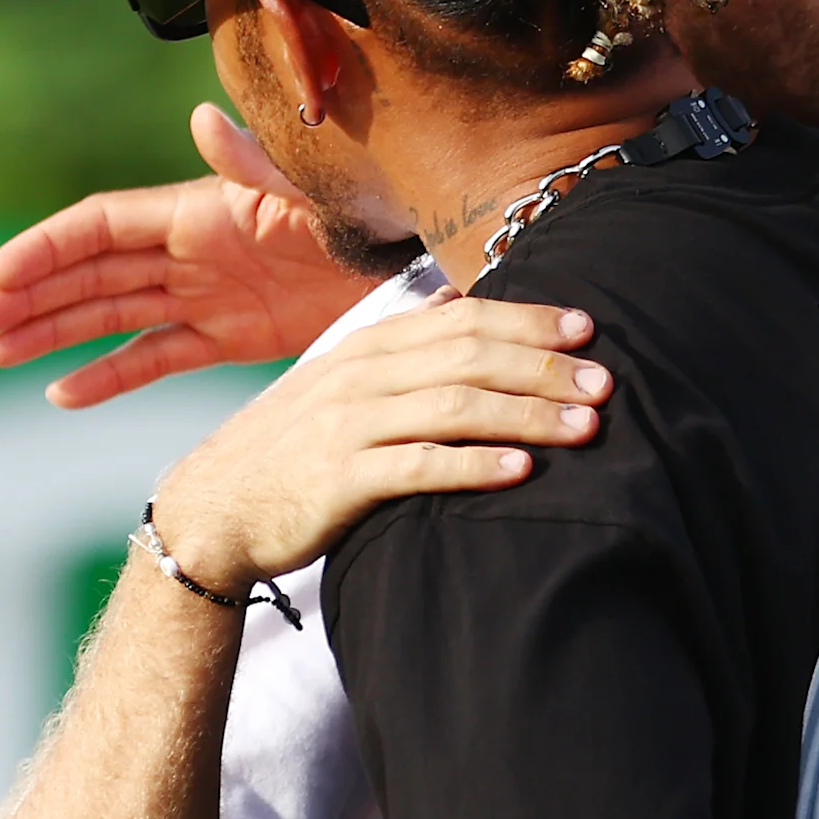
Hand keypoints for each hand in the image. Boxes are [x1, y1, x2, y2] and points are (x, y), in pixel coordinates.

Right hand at [0, 105, 381, 408]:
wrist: (421, 265)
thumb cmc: (370, 214)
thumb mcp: (314, 191)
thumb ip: (256, 167)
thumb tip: (201, 120)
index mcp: (200, 211)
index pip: (103, 227)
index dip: (48, 247)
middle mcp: (191, 250)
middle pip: (90, 271)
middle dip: (29, 294)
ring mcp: (205, 294)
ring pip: (109, 314)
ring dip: (50, 331)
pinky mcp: (229, 336)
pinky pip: (156, 356)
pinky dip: (110, 374)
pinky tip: (60, 395)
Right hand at [144, 297, 608, 591]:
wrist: (212, 510)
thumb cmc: (292, 451)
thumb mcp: (342, 386)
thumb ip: (402, 353)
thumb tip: (460, 308)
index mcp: (368, 347)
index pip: (462, 318)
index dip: (528, 320)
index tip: (587, 327)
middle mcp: (361, 375)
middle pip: (470, 356)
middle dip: (544, 366)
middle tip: (607, 381)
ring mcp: (348, 425)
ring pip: (455, 406)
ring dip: (528, 414)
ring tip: (586, 427)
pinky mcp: (339, 481)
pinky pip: (418, 466)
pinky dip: (475, 467)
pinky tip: (522, 473)